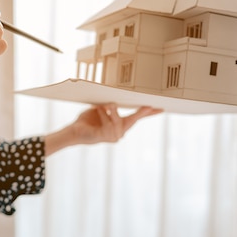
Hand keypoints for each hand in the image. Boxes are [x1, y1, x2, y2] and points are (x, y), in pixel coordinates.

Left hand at [44, 104, 162, 155]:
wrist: (74, 130)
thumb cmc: (87, 120)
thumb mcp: (101, 109)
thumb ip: (110, 105)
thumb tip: (118, 98)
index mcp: (120, 124)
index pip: (137, 118)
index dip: (149, 113)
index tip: (161, 108)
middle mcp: (119, 132)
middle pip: (134, 120)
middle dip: (141, 112)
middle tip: (149, 106)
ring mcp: (113, 136)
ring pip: (118, 120)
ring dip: (110, 111)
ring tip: (103, 106)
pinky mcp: (105, 138)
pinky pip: (107, 123)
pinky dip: (102, 114)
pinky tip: (98, 111)